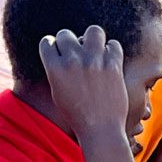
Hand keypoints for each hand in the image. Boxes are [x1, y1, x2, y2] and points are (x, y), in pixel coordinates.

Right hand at [38, 25, 128, 141]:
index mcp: (55, 68)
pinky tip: (110, 60)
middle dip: (70, 42)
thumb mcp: (58, 94)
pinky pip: (114, 44)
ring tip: (95, 52)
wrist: (100, 130)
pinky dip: (112, 50)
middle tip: (77, 55)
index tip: (58, 52)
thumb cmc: (78, 116)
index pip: (47, 42)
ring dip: (93, 39)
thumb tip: (59, 56)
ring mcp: (94, 61)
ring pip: (93, 31)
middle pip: (66, 34)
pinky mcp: (113, 65)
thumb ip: (57, 72)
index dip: (52, 46)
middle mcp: (73, 61)